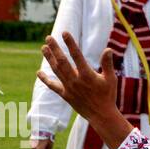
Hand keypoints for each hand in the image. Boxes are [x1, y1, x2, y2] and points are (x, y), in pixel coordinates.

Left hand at [38, 33, 131, 148]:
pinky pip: (53, 86)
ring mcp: (69, 88)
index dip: (70, 43)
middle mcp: (76, 80)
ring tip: (43, 48)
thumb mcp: (110, 79)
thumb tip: (108, 49)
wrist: (102, 115)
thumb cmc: (108, 96)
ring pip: (56, 70)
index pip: (76, 55)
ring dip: (49, 58)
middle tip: (48, 38)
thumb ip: (107, 64)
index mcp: (87, 75)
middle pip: (62, 61)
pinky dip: (45, 80)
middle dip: (54, 48)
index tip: (64, 33)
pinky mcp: (66, 95)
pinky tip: (38, 73)